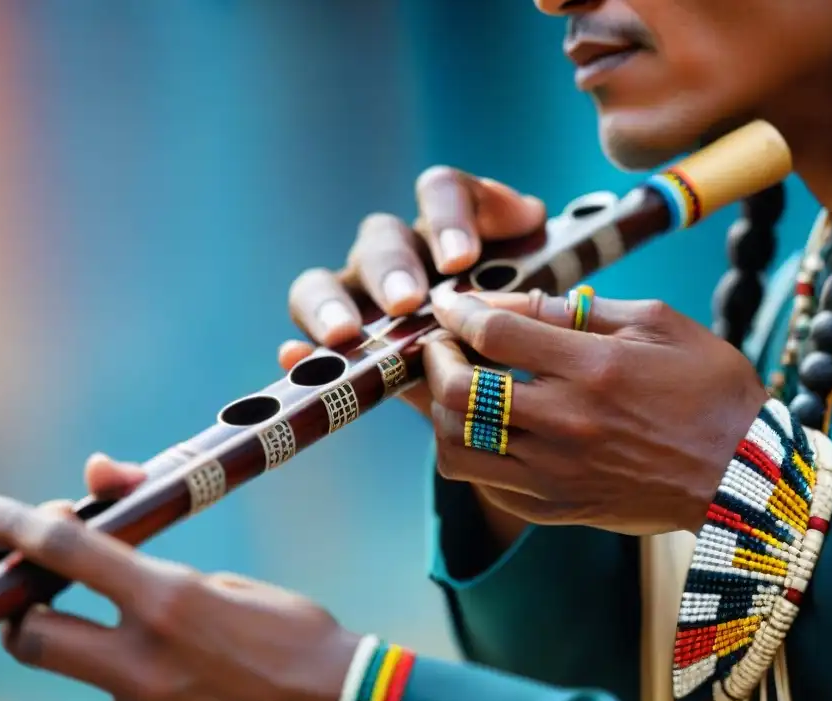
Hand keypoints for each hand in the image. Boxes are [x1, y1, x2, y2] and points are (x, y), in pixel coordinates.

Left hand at [0, 455, 357, 700]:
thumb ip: (164, 569)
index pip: (71, 552)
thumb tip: (127, 560)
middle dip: (24, 606)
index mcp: (170, 602)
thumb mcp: (231, 585)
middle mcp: (145, 662)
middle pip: (34, 634)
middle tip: (32, 591)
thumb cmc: (296, 635)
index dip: (17, 525)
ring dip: (43, 670)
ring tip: (47, 644)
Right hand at [279, 167, 545, 416]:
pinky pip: (306, 339)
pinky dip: (302, 349)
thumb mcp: (535, 287)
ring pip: (325, 280)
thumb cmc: (520, 322)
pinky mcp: (338, 338)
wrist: (501, 379)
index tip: (460, 261)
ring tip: (344, 335)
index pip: (441, 190)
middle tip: (407, 303)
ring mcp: (360, 295)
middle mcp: (400, 252)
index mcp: (451, 224)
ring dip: (331, 304)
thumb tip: (526, 215)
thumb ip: (533, 250)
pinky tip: (296, 358)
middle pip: (381, 238)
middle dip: (392, 269)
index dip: (446, 218)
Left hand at [424, 290, 767, 534]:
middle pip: (459, 392)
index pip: (495, 333)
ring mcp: (556, 473)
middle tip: (442, 345)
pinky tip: (482, 430)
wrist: (743, 477)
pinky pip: (482, 483)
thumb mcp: (656, 324)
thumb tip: (511, 300)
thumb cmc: (707, 390)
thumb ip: (578, 310)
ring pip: (456, 446)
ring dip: (440, 411)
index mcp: (595, 369)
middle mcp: (567, 424)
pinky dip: (467, 452)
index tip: (445, 302)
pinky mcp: (554, 508)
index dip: (457, 311)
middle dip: (435, 360)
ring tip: (452, 389)